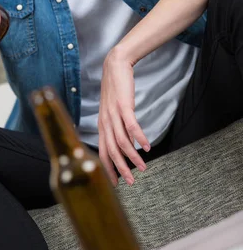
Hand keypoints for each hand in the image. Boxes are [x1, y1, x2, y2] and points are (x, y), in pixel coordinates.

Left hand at [98, 49, 149, 186]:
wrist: (114, 66)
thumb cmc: (116, 90)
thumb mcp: (114, 112)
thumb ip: (120, 129)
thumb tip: (130, 145)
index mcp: (102, 125)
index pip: (102, 151)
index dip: (108, 168)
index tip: (116, 183)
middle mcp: (105, 121)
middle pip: (111, 150)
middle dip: (120, 168)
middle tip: (130, 182)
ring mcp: (113, 114)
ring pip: (121, 141)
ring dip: (132, 156)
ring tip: (143, 168)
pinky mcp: (123, 105)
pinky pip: (131, 125)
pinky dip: (139, 137)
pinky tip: (147, 147)